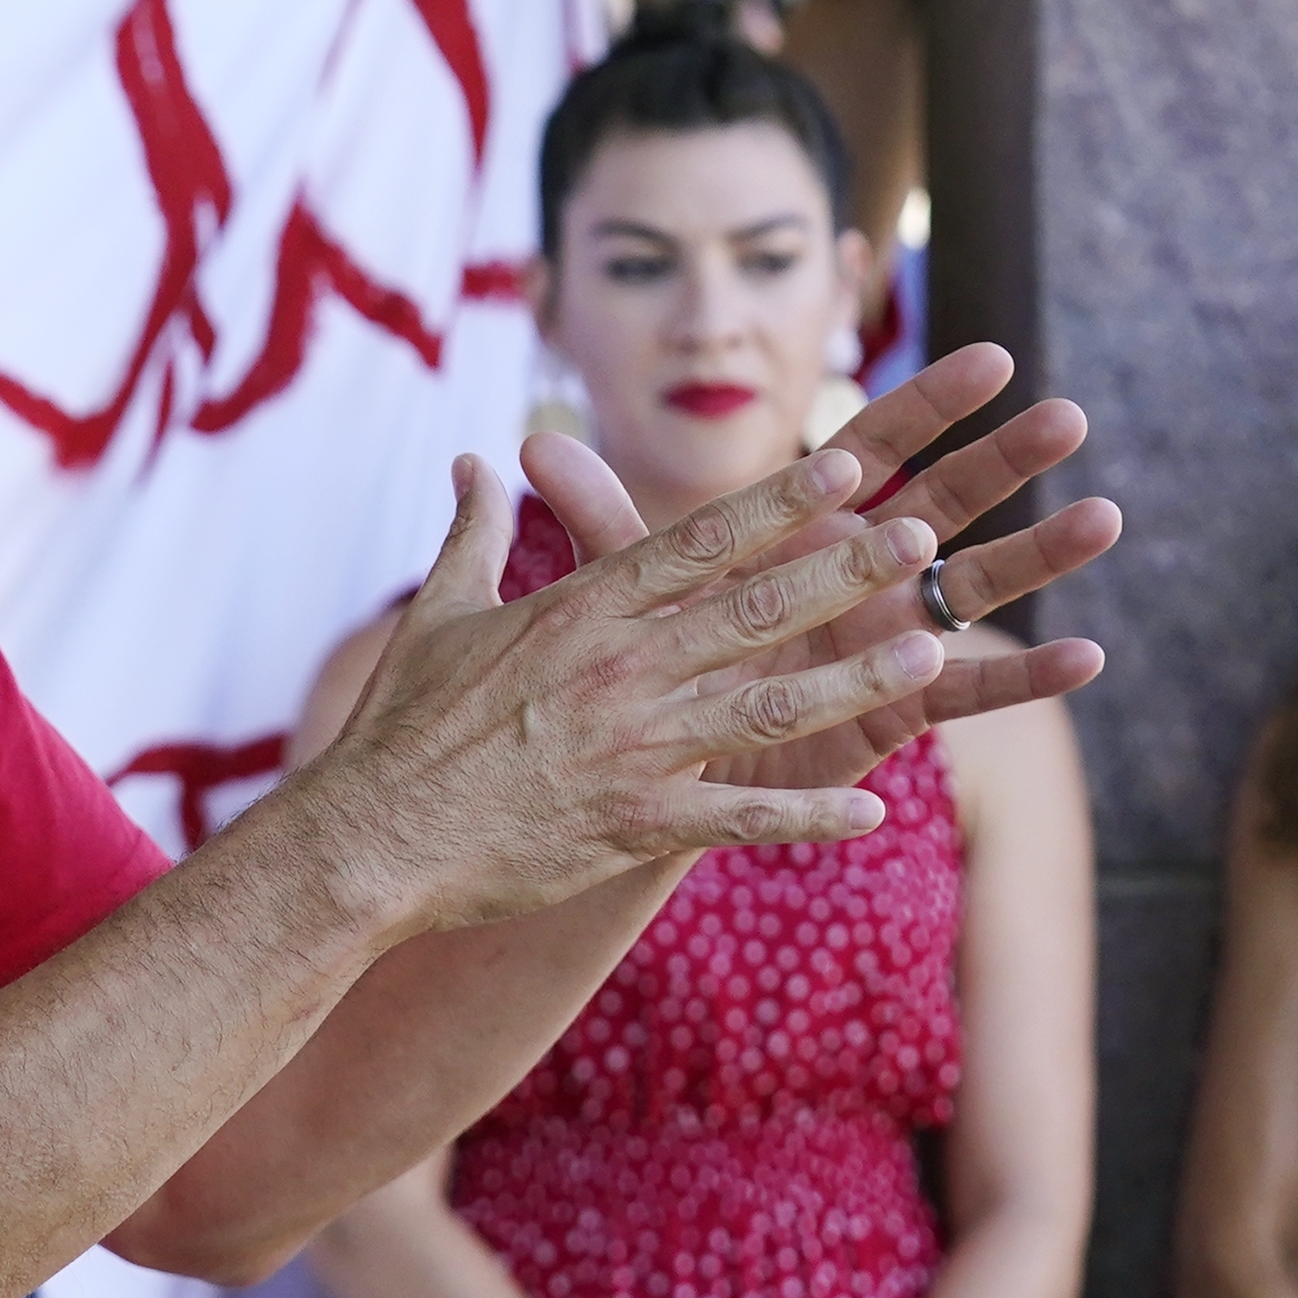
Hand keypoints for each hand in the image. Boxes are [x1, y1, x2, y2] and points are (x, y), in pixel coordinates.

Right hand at [301, 438, 946, 936]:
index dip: (777, 503)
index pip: (695, 542)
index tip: (845, 466)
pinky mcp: (631, 824)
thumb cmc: (399, 726)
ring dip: (850, 682)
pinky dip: (804, 816)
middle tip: (920, 536)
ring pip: (762, 706)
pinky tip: (871, 809)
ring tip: (926, 653)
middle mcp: (615, 671)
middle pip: (750, 610)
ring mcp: (629, 750)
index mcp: (577, 613)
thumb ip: (471, 531)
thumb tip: (474, 460)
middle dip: (841, 573)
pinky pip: (736, 818)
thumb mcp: (437, 612)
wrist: (371, 837)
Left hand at [526, 343, 1121, 800]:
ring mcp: (886, 642)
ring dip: (1040, 557)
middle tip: (1067, 413)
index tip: (991, 351)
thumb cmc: (646, 662)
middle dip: (1005, 459)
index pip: (877, 447)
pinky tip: (1088, 658)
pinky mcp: (894, 714)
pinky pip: (970, 695)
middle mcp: (859, 576)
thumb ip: (599, 519)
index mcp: (806, 530)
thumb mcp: (628, 590)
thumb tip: (530, 445)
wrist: (649, 766)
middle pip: (944, 504)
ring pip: (975, 591)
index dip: (929, 402)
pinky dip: (1025, 677)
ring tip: (1104, 516)